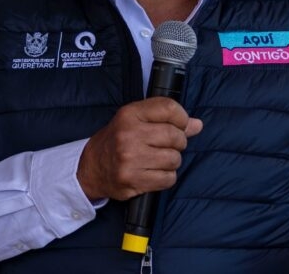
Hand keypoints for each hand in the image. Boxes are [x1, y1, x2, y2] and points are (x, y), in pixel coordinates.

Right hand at [76, 97, 202, 200]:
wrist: (91, 168)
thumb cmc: (117, 140)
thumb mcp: (136, 120)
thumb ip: (166, 119)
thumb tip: (197, 125)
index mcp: (130, 114)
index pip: (169, 108)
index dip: (182, 117)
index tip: (180, 124)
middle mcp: (129, 134)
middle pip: (175, 135)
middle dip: (178, 142)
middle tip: (168, 145)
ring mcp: (130, 158)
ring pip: (174, 159)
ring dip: (172, 161)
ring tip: (158, 159)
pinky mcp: (132, 180)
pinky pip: (168, 179)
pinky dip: (166, 177)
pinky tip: (154, 172)